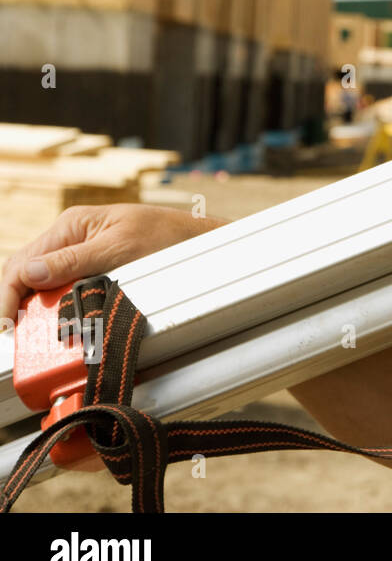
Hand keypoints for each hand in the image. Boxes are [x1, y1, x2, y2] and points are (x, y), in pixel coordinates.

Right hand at [0, 204, 227, 326]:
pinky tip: (57, 323)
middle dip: (16, 304)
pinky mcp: (96, 270)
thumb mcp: (120, 247)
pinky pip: (66, 290)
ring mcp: (83, 254)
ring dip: (36, 309)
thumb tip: (30, 274)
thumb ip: (74, 260)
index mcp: (72, 226)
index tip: (5, 325)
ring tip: (31, 334)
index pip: (22, 262)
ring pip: (44, 285)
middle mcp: (72, 238)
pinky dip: (58, 308)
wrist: (203, 241)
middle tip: (13, 335)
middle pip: (27, 274)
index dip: (7, 295)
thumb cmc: (169, 236)